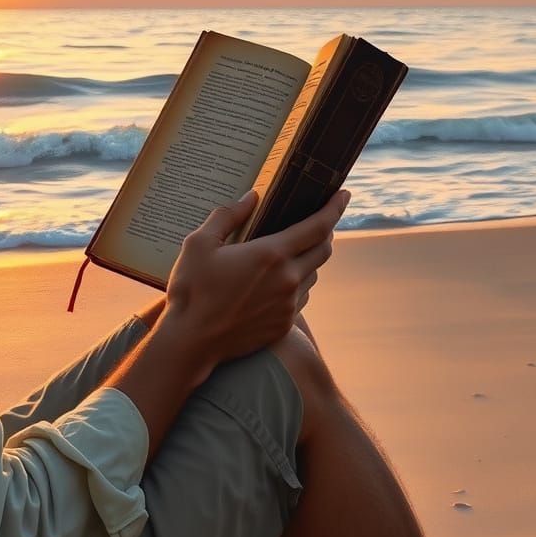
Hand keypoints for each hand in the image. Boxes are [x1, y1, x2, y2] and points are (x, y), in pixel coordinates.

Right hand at [160, 188, 349, 383]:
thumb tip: (251, 197)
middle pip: (324, 249)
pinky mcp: (283, 324)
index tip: (344, 194)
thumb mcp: (199, 244)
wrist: (191, 342)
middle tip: (315, 220)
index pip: (318, 226)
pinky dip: (297, 283)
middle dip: (325, 231)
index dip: (334, 207)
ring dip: (309, 259)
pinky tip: (278, 281)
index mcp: (270, 254)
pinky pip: (302, 297)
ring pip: (313, 274)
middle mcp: (287, 279)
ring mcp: (288, 305)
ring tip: (290, 252)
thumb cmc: (191, 289)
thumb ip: (227, 216)